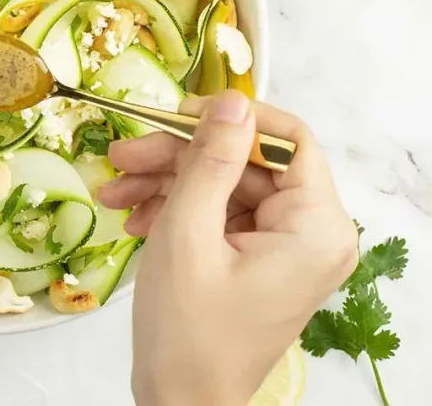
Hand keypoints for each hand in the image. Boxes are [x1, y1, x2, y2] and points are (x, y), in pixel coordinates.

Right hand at [100, 90, 357, 405]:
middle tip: (124, 153)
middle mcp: (313, 233)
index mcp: (317, 227)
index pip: (290, 139)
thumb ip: (210, 160)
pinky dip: (178, 209)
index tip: (178, 114)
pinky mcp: (260, 260)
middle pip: (247, 162)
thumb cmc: (189, 333)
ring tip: (114, 192)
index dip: (233, 118)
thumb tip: (230, 99)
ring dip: (168, 182)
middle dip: (180, 156)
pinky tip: (134, 218)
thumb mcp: (189, 233)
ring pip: (226, 185)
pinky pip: (220, 214)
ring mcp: (286, 248)